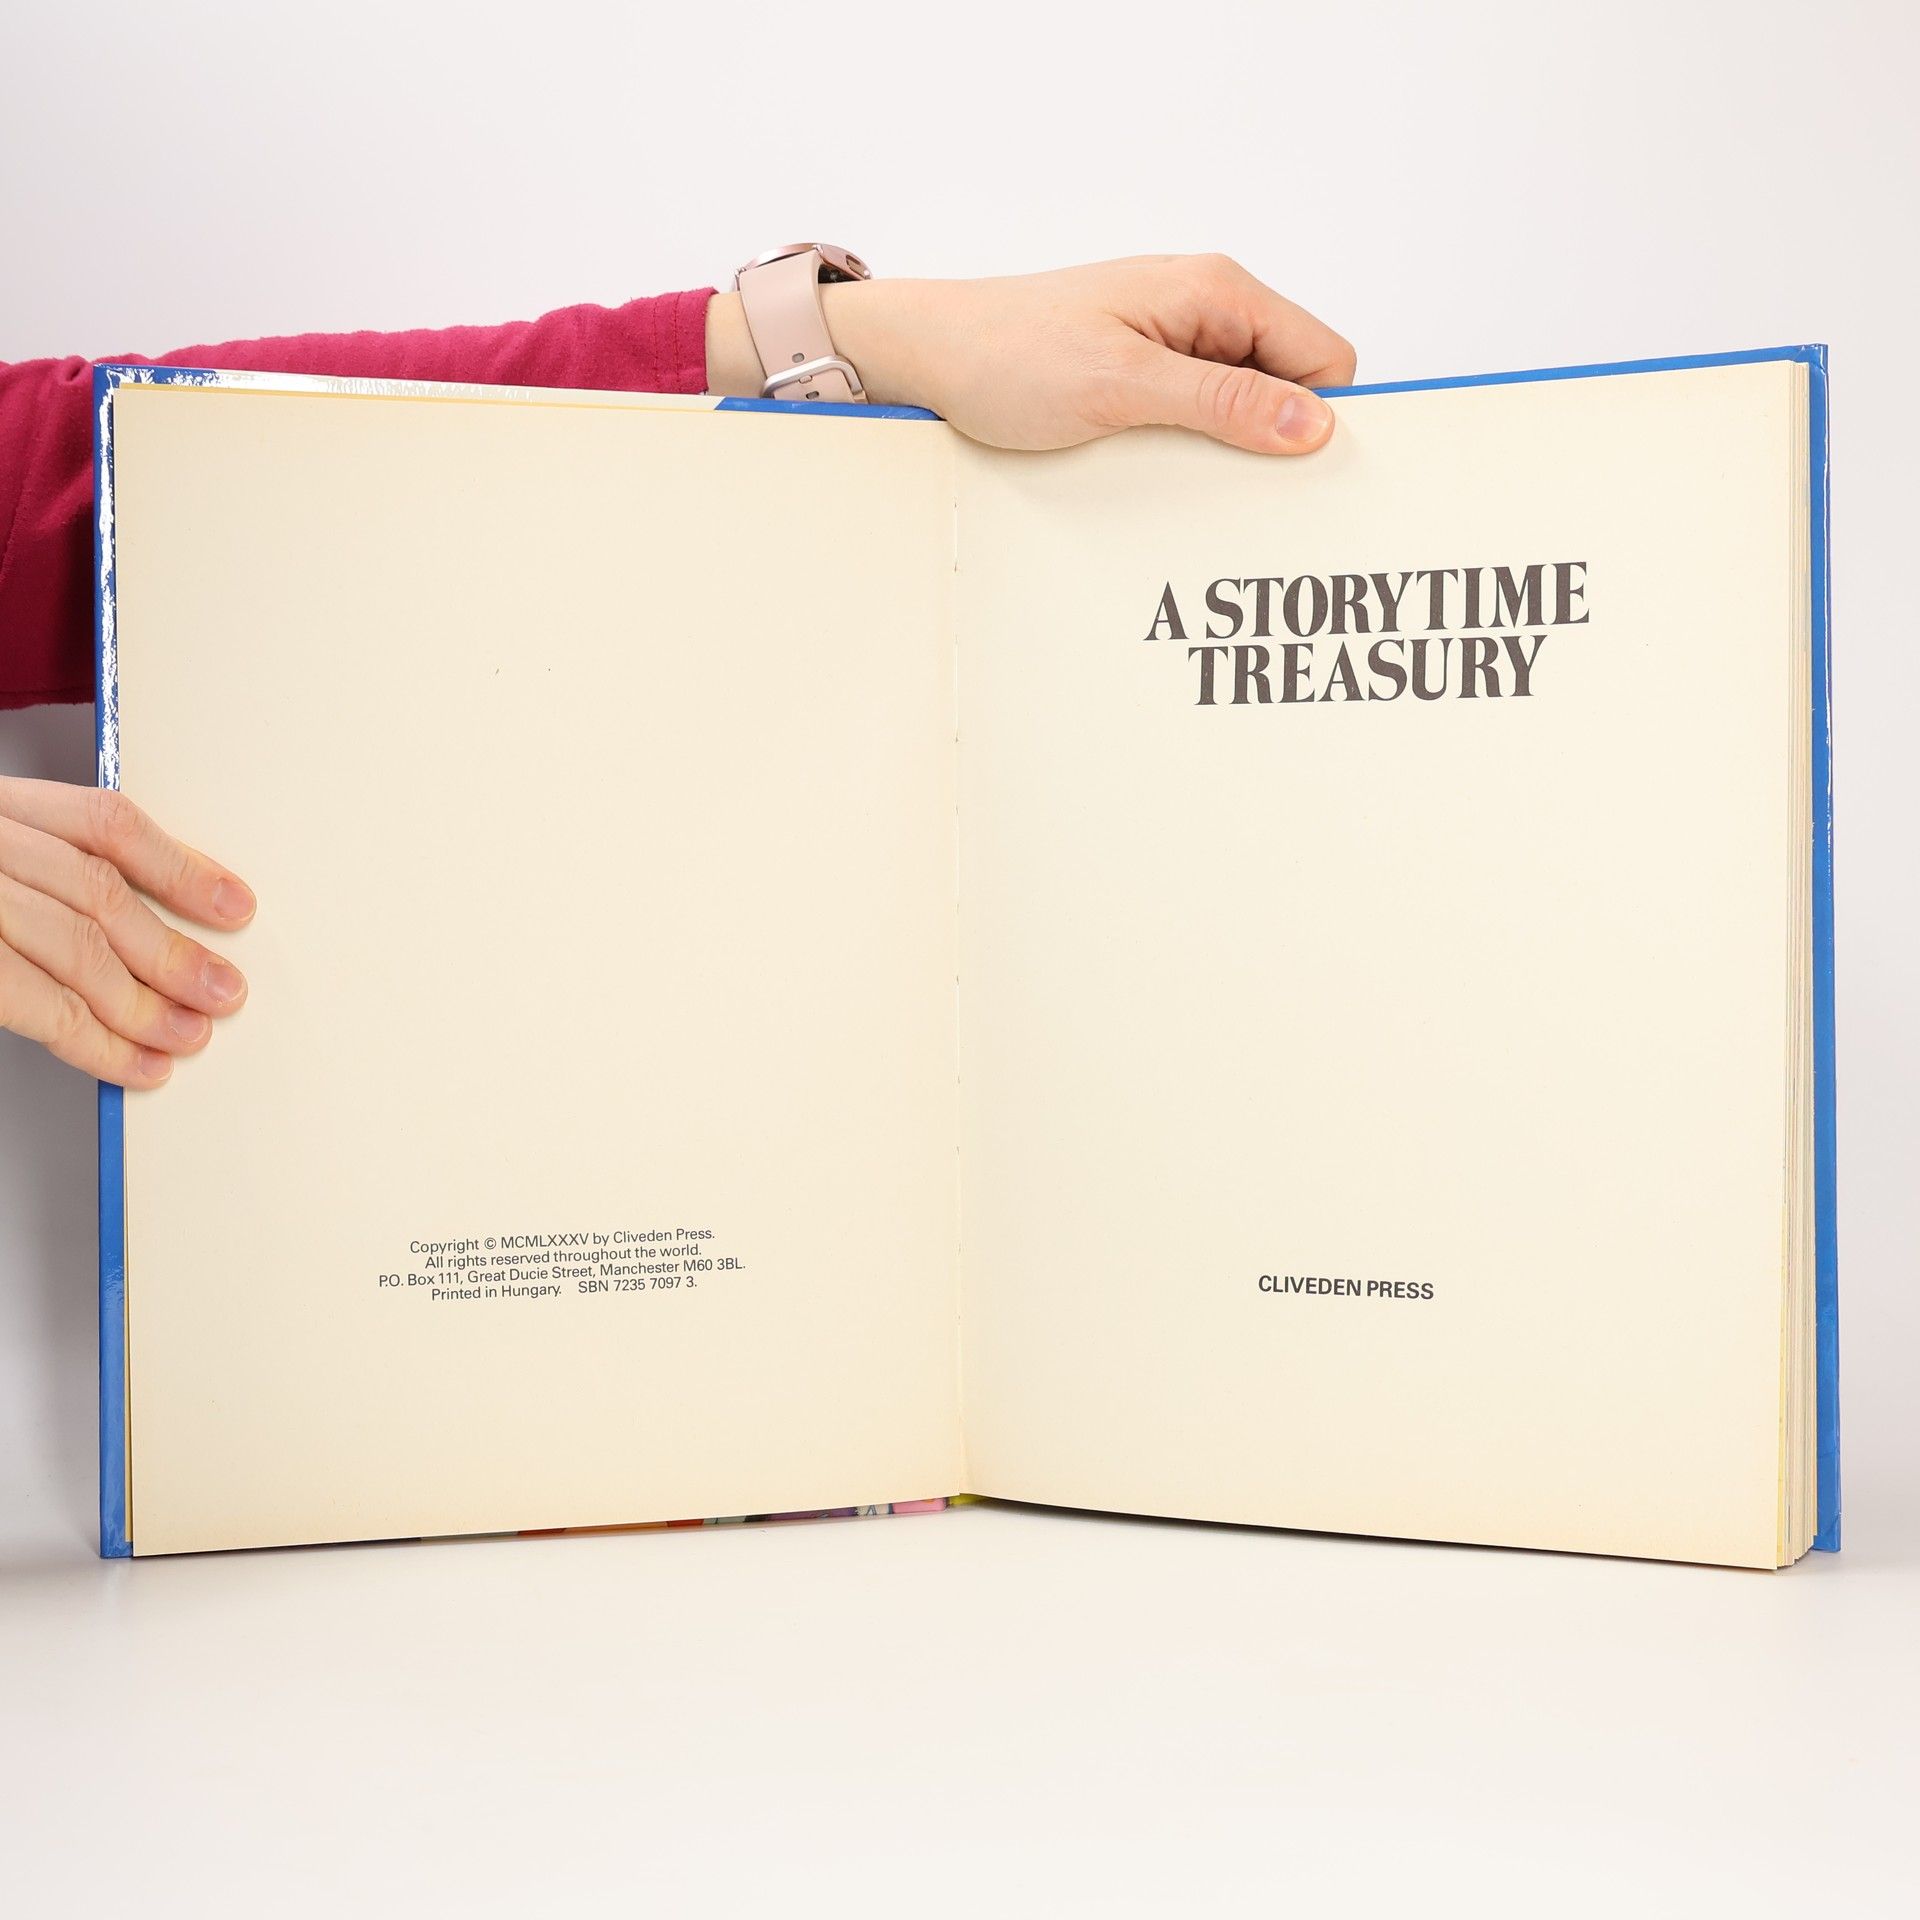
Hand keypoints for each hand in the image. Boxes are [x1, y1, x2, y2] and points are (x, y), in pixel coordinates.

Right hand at [0, 778, 253, 1088]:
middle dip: (173, 950)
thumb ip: (46, 872)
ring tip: (189, 1035)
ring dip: (146, 1004)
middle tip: (223, 990)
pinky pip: (38, 1006)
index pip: (105, 823)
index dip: (180, 866)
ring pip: (78, 950)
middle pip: (100, 893)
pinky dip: (95, 1041)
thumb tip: (146, 932)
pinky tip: (134, 1063)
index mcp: (2, 808)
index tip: (235, 904)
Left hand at [706, 254, 1356, 454]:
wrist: (926, 357)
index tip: (1305, 481)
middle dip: (1278, 446)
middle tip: (1252, 507)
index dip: (1323, 420)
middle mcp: (1202, 312)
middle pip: (1288, 388)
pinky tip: (1166, 485)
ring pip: (1240, 411)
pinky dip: (1190, 455)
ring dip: (1229, 457)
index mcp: (1215, 292)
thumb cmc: (1008, 352)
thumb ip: (1221, 400)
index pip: (1323, 358)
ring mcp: (1170, 347)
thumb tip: (1311, 423)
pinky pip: (1194, 421)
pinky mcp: (1139, 379)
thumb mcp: (1123, 385)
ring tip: (1198, 498)